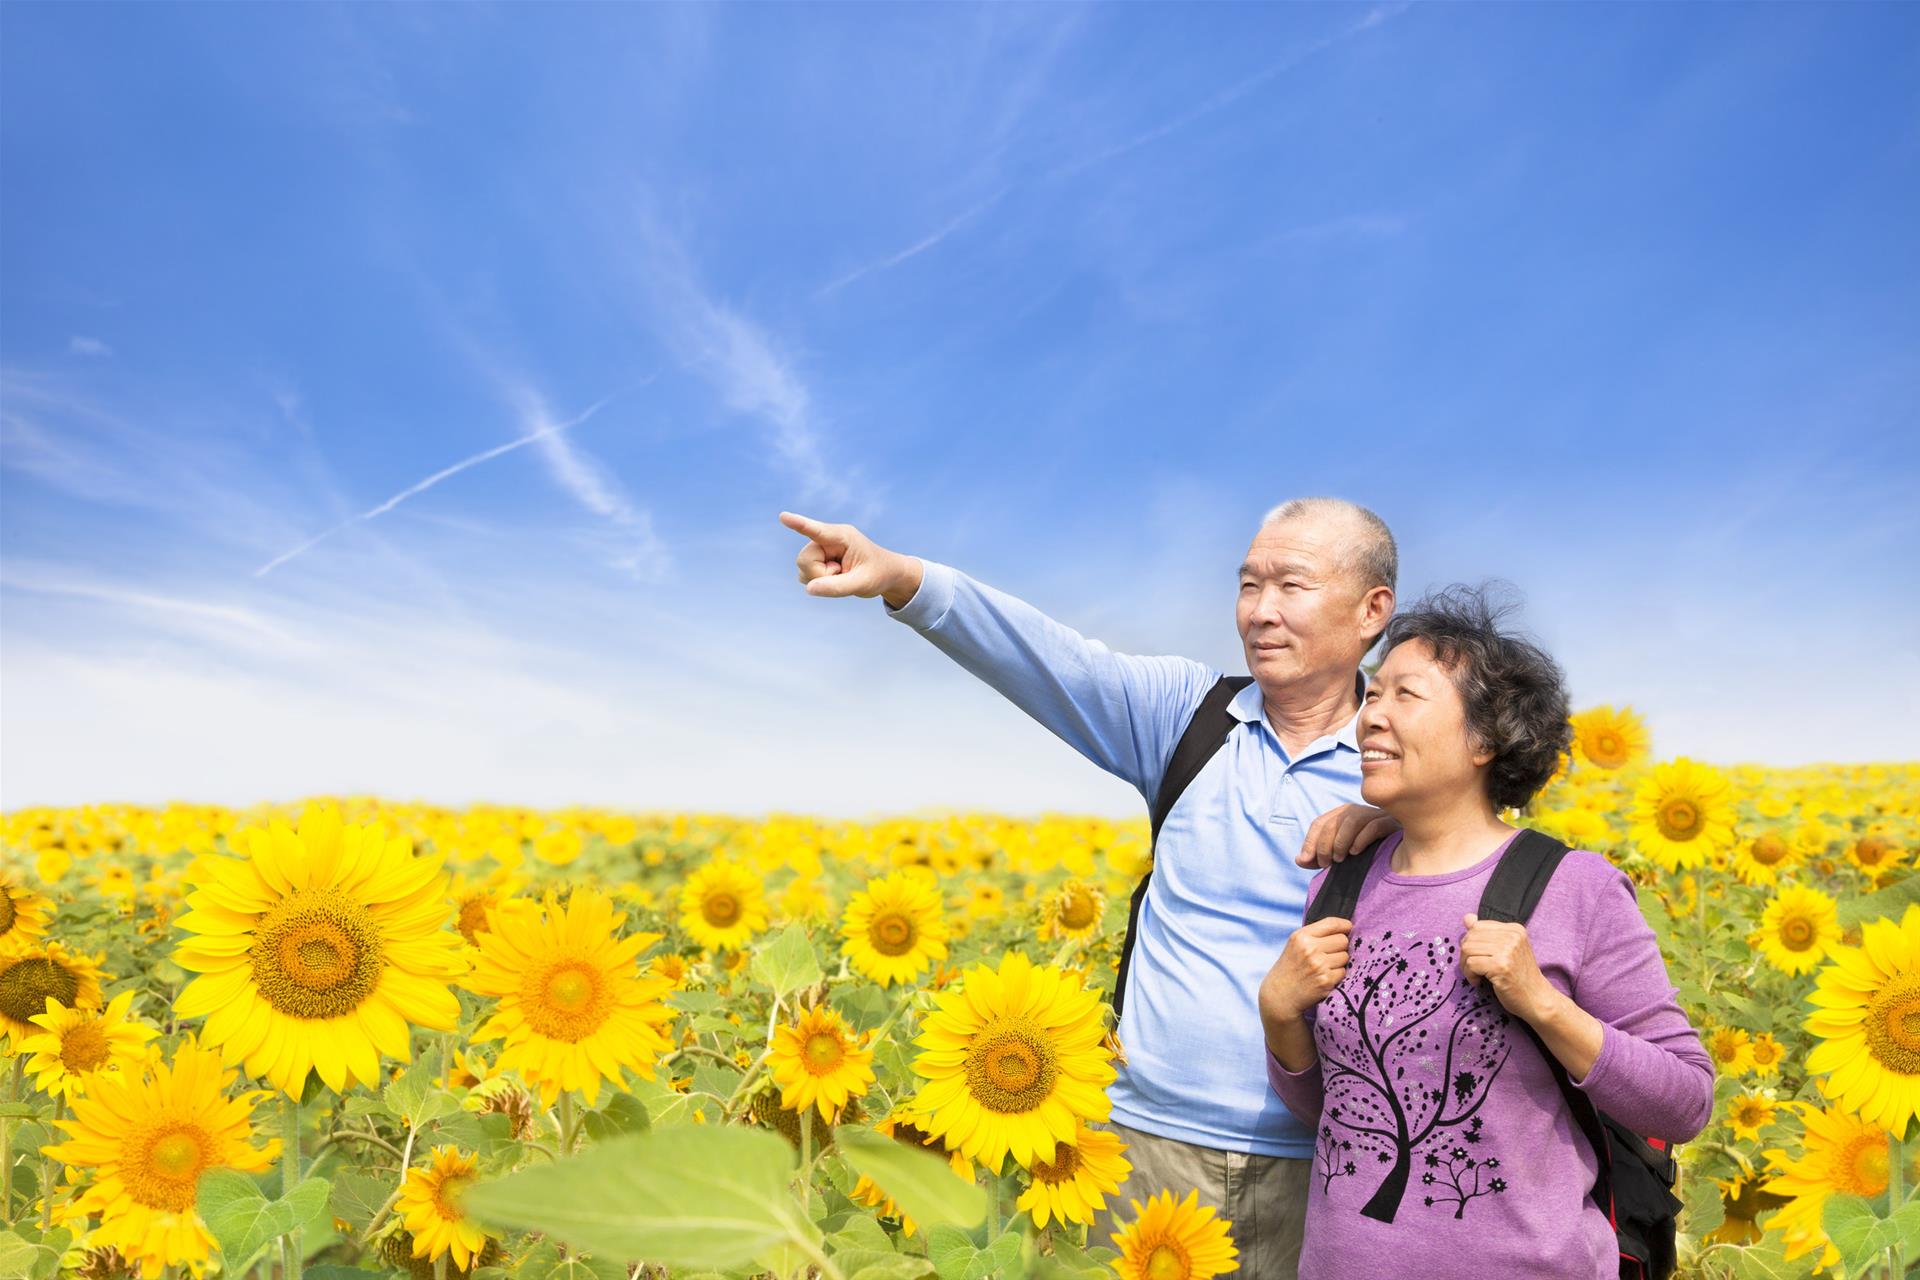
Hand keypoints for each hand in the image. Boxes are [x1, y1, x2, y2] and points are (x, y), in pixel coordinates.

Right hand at [779, 512, 920, 607]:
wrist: (886, 575)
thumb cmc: (878, 574)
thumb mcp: (862, 584)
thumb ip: (837, 587)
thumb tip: (809, 589)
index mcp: (843, 536)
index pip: (817, 530)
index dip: (799, 524)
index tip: (783, 516)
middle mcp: (828, 539)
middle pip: (804, 559)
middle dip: (819, 574)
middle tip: (842, 575)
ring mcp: (822, 549)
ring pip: (803, 568)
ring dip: (820, 579)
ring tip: (842, 575)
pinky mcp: (818, 560)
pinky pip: (805, 575)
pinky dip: (818, 583)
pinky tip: (835, 577)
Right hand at [1259, 917, 1351, 1026]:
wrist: (1280, 995)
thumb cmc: (1290, 967)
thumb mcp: (1295, 944)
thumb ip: (1315, 934)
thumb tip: (1344, 928)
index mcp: (1301, 936)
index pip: (1332, 924)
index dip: (1344, 925)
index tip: (1347, 928)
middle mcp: (1310, 949)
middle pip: (1343, 940)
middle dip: (1340, 946)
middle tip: (1329, 954)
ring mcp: (1319, 965)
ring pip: (1345, 956)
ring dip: (1339, 962)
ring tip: (1324, 967)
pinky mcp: (1326, 981)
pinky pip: (1343, 972)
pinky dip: (1336, 975)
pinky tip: (1324, 977)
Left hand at [1297, 804, 1400, 867]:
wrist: (1401, 850)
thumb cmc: (1366, 853)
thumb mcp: (1340, 856)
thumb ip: (1318, 858)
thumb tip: (1299, 861)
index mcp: (1342, 815)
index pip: (1319, 823)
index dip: (1310, 842)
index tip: (1307, 861)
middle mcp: (1357, 811)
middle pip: (1334, 821)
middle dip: (1325, 844)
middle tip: (1326, 864)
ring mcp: (1374, 814)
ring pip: (1352, 821)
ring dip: (1341, 841)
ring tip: (1340, 859)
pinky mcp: (1391, 822)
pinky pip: (1374, 826)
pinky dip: (1361, 839)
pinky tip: (1356, 853)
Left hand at [1460, 913, 1558, 1023]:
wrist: (1537, 999)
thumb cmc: (1519, 976)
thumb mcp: (1506, 950)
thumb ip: (1487, 934)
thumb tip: (1467, 917)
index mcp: (1514, 929)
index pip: (1478, 926)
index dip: (1471, 943)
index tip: (1478, 957)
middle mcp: (1512, 936)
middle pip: (1470, 937)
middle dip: (1465, 955)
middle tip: (1473, 969)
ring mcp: (1507, 951)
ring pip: (1467, 949)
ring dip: (1466, 966)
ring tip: (1476, 975)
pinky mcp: (1500, 966)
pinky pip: (1470, 964)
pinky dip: (1469, 975)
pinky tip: (1478, 981)